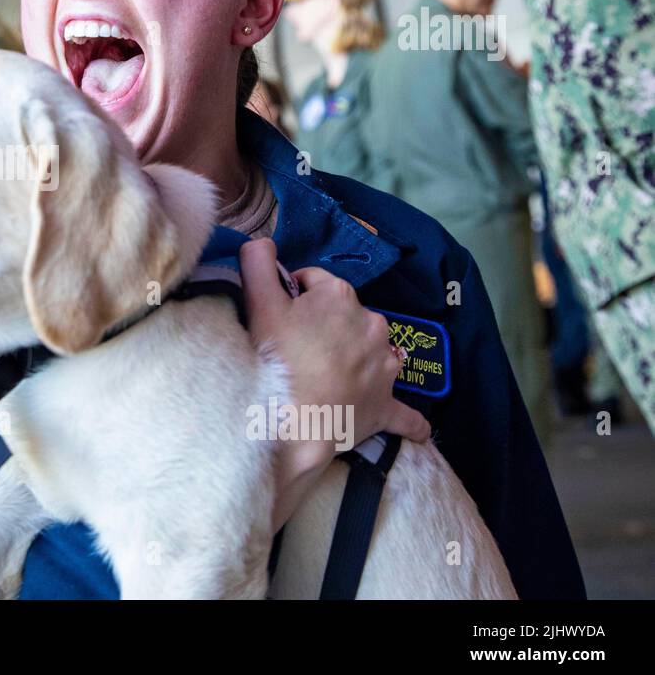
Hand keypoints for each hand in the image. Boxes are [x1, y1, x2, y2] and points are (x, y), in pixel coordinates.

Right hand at [239, 238, 430, 523]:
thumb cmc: (275, 358)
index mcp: (340, 295)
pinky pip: (405, 413)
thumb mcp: (258, 303)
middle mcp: (372, 322)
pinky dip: (409, 421)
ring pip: (371, 352)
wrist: (296, 421)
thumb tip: (262, 242)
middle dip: (323, 327)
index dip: (292, 296)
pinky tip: (417, 432)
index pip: (312, 282)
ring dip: (357, 359)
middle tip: (293, 350)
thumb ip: (257, 262)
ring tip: (326, 379)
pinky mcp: (387, 403)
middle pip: (342, 316)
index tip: (277, 317)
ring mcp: (384, 364)